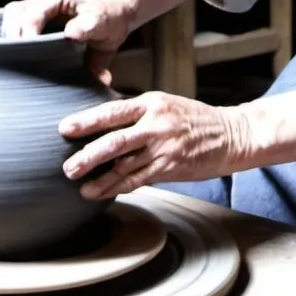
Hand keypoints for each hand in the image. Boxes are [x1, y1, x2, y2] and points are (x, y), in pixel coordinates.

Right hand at [1, 0, 132, 85]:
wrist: (112, 14)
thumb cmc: (108, 21)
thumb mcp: (104, 25)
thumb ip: (91, 30)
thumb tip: (72, 35)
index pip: (33, 15)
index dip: (27, 36)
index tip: (30, 54)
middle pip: (16, 13)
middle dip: (14, 37)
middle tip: (19, 60)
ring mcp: (37, 4)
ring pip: (11, 15)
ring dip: (9, 36)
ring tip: (14, 57)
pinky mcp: (31, 14)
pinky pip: (12, 20)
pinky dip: (10, 35)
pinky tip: (15, 51)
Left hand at [59, 92, 251, 199]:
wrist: (230, 134)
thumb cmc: (194, 119)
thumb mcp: (166, 104)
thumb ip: (137, 113)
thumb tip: (102, 122)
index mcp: (152, 103)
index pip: (114, 111)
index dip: (87, 120)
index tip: (64, 128)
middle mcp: (157, 124)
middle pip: (115, 140)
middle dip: (88, 155)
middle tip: (67, 167)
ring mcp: (164, 147)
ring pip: (125, 165)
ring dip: (100, 179)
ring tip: (81, 188)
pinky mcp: (171, 167)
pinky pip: (138, 180)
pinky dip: (118, 188)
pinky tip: (103, 193)